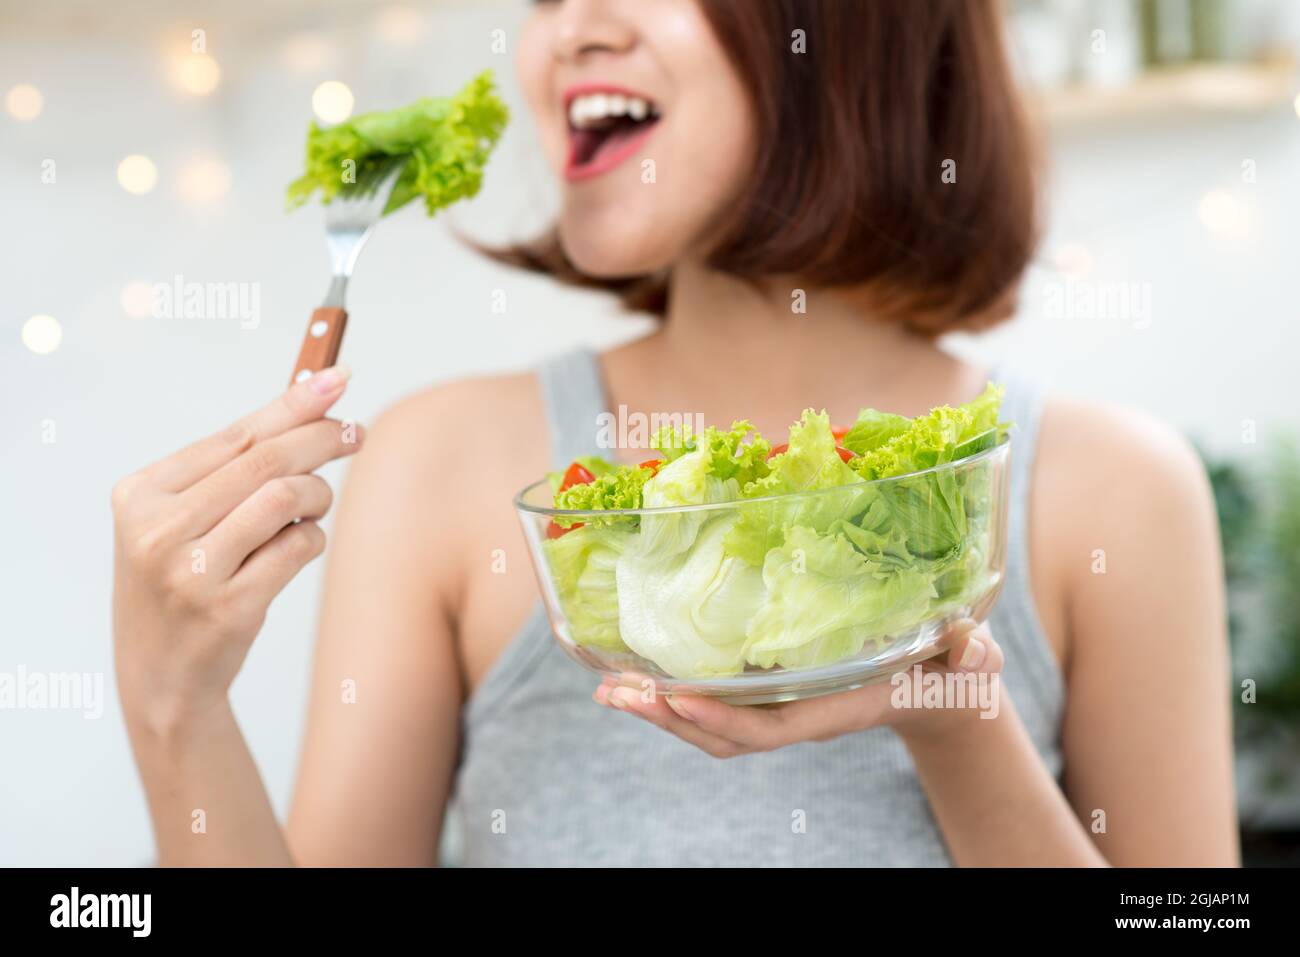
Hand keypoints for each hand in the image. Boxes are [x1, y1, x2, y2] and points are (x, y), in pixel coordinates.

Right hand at [112, 366, 362, 732]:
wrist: (161, 677)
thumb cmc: (183, 581)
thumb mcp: (182, 520)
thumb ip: (233, 467)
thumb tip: (310, 404)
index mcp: (140, 494)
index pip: (235, 434)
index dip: (295, 403)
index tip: (339, 378)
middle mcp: (157, 529)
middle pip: (264, 460)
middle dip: (322, 438)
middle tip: (356, 433)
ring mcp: (191, 571)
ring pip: (284, 497)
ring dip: (318, 495)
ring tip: (315, 505)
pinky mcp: (228, 607)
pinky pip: (297, 547)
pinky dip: (312, 537)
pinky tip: (301, 544)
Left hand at [593, 620, 1003, 757]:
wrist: (941, 687)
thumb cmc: (954, 670)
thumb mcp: (970, 660)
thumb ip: (972, 654)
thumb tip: (972, 647)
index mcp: (838, 707)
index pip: (771, 729)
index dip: (722, 720)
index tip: (677, 700)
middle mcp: (802, 714)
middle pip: (724, 735)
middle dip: (668, 718)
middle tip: (615, 693)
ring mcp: (786, 708)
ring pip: (712, 726)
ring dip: (660, 710)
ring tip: (609, 689)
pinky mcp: (777, 692)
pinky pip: (720, 704)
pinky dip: (677, 695)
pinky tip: (642, 676)